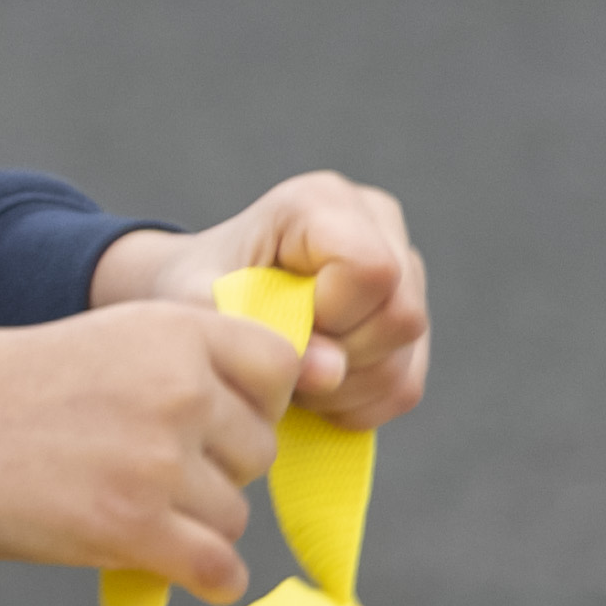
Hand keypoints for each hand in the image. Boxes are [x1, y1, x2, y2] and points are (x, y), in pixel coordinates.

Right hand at [0, 307, 306, 601]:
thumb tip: (265, 427)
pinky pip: (218, 568)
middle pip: (257, 451)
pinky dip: (203, 577)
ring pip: (233, 514)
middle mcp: (181, 389)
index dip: (248, 402)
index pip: (279, 370)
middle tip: (141, 471)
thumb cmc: (9, 390)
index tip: (202, 419)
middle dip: (214, 470)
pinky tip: (167, 565)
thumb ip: (186, 366)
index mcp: (177, 330)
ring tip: (124, 510)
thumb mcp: (109, 342)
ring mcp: (160, 460)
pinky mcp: (137, 526)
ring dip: (193, 526)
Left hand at [90, 171, 431, 429]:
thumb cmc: (196, 289)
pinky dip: (354, 404)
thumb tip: (331, 372)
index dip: (331, 315)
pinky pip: (405, 385)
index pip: (370, 270)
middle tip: (280, 360)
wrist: (202, 296)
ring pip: (406, 356)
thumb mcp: (196, 303)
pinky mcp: (408, 318)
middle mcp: (375, 222)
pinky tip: (311, 391)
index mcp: (322, 202)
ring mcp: (403, 269)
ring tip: (289, 373)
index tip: (279, 323)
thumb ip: (255, 331)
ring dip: (342, 387)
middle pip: (401, 316)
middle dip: (338, 358)